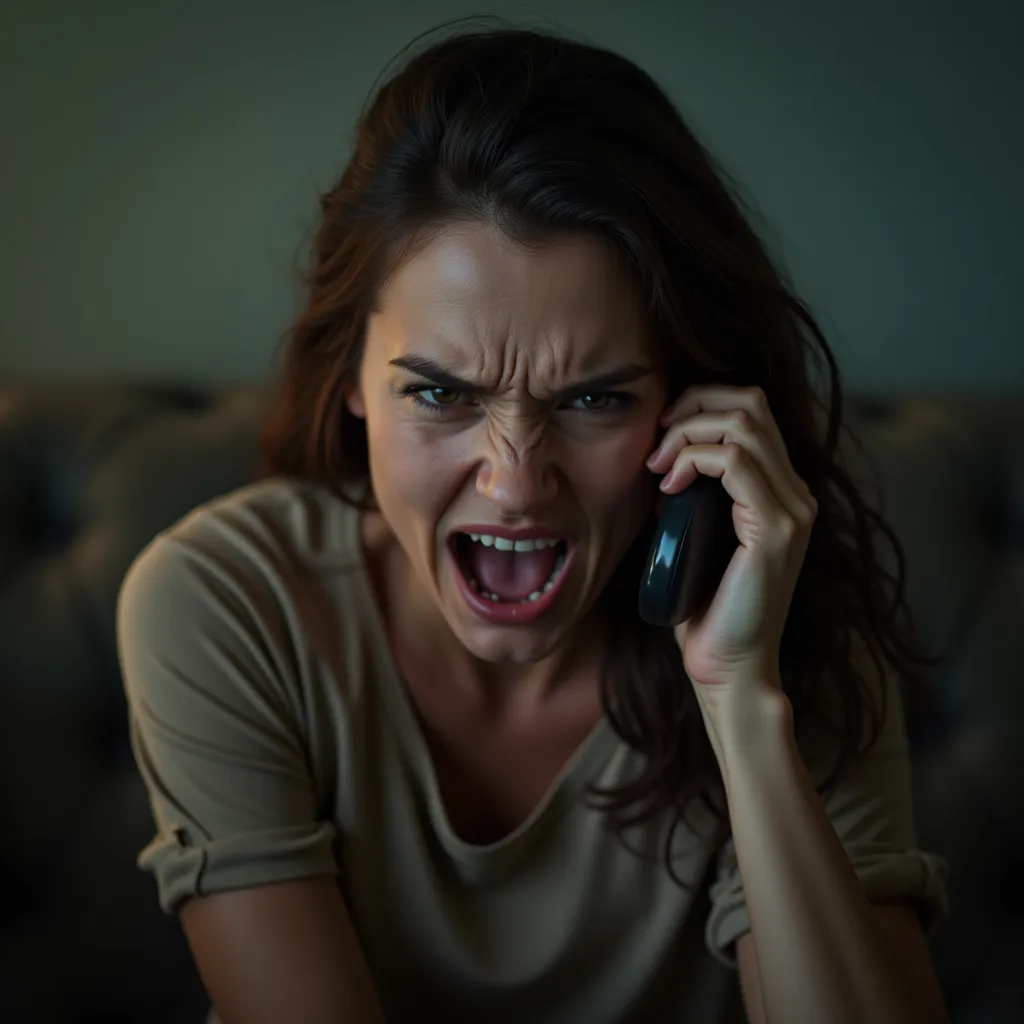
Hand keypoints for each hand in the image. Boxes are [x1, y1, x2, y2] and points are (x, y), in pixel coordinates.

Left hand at [645, 385, 816, 696]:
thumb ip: (692, 493)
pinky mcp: (776, 529)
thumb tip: (662, 457)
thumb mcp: (695, 533)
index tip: (660, 434)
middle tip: (656, 439)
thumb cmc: (704, 607)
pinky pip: (735, 463)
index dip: (701, 403)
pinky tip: (670, 484)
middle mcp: (796, 493)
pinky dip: (694, 460)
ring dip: (687, 433)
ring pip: (743, 424)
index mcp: (780, 490)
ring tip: (658, 466)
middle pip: (752, 401)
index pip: (752, 409)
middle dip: (693, 404)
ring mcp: (793, 509)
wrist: (727, 665)